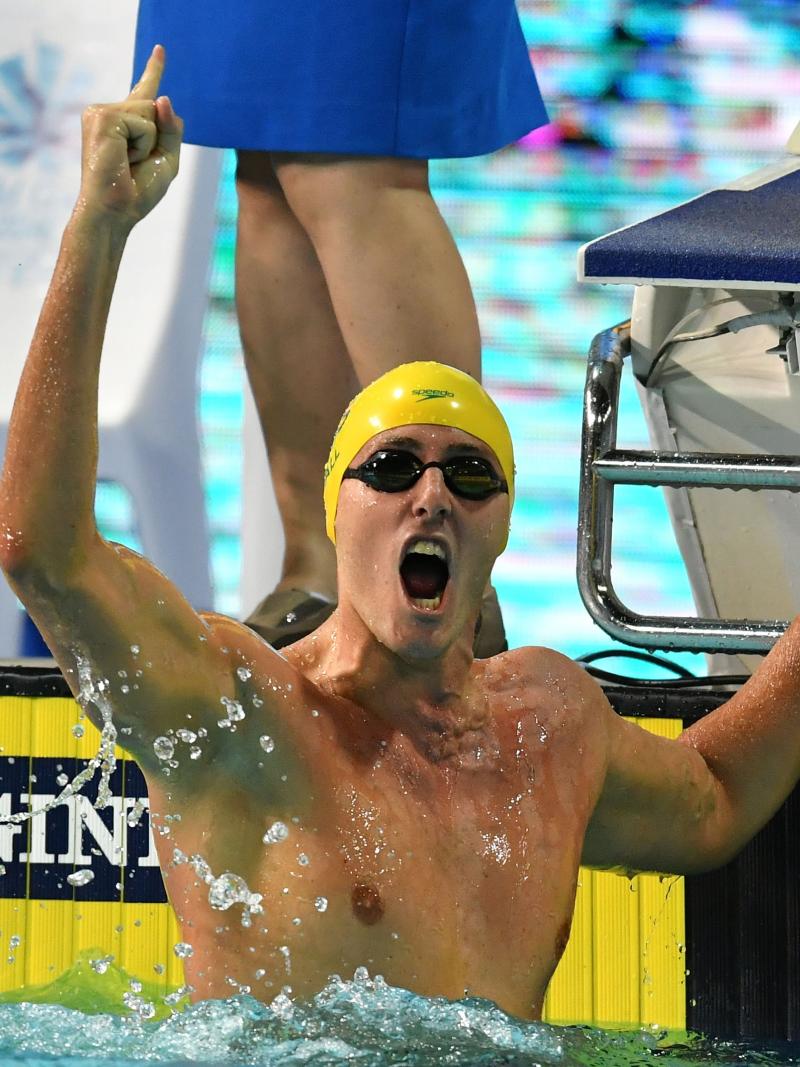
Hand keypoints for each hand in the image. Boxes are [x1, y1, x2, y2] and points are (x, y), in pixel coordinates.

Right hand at [77, 45, 182, 228]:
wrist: (115, 211)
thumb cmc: (137, 193)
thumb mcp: (166, 160)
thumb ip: (171, 130)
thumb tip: (162, 97)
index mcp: (125, 124)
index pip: (143, 91)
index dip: (153, 70)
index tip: (161, 49)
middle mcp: (109, 113)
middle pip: (155, 106)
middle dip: (157, 138)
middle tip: (133, 164)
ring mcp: (102, 112)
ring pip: (150, 111)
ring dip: (149, 143)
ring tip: (127, 162)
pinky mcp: (102, 116)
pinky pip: (143, 122)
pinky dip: (142, 144)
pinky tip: (124, 158)